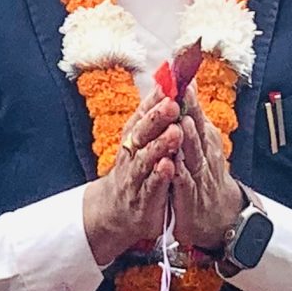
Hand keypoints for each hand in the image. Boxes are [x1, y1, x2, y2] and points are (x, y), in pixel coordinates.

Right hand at [82, 91, 177, 267]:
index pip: (144, 112)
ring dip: (160, 145)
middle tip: (172, 103)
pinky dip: (158, 176)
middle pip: (143, 132)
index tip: (170, 82)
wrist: (116, 210)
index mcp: (135, 136)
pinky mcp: (143, 198)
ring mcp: (135, 176)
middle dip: (157, 117)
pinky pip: (150, 186)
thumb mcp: (145, 140)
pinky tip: (168, 167)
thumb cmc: (136, 169)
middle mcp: (132, 153)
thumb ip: (157, 112)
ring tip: (175, 133)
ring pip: (146, 158)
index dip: (156, 98)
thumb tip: (172, 80)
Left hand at [170, 94, 246, 255]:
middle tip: (183, 95)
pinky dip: (179, 174)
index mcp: (204, 140)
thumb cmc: (205, 175)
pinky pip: (184, 184)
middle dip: (192, 113)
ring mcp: (198, 175)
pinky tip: (172, 165)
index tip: (184, 79)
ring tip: (183, 123)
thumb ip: (195, 118)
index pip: (197, 115)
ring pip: (193, 155)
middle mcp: (203, 154)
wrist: (217, 215)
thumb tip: (188, 87)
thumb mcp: (202, 144)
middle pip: (197, 131)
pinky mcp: (189, 197)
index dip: (191, 98)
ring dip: (189, 140)